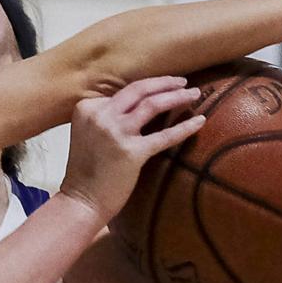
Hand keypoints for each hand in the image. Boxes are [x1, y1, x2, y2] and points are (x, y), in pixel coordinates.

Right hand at [59, 76, 204, 219]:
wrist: (81, 201)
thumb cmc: (86, 172)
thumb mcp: (88, 134)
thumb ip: (106, 117)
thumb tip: (138, 106)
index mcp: (87, 108)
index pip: (123, 93)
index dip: (145, 90)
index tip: (162, 88)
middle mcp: (100, 116)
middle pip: (138, 90)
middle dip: (165, 82)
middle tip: (183, 81)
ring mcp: (115, 133)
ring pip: (152, 104)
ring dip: (177, 96)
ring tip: (194, 93)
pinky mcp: (132, 153)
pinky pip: (165, 136)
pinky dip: (185, 127)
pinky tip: (200, 120)